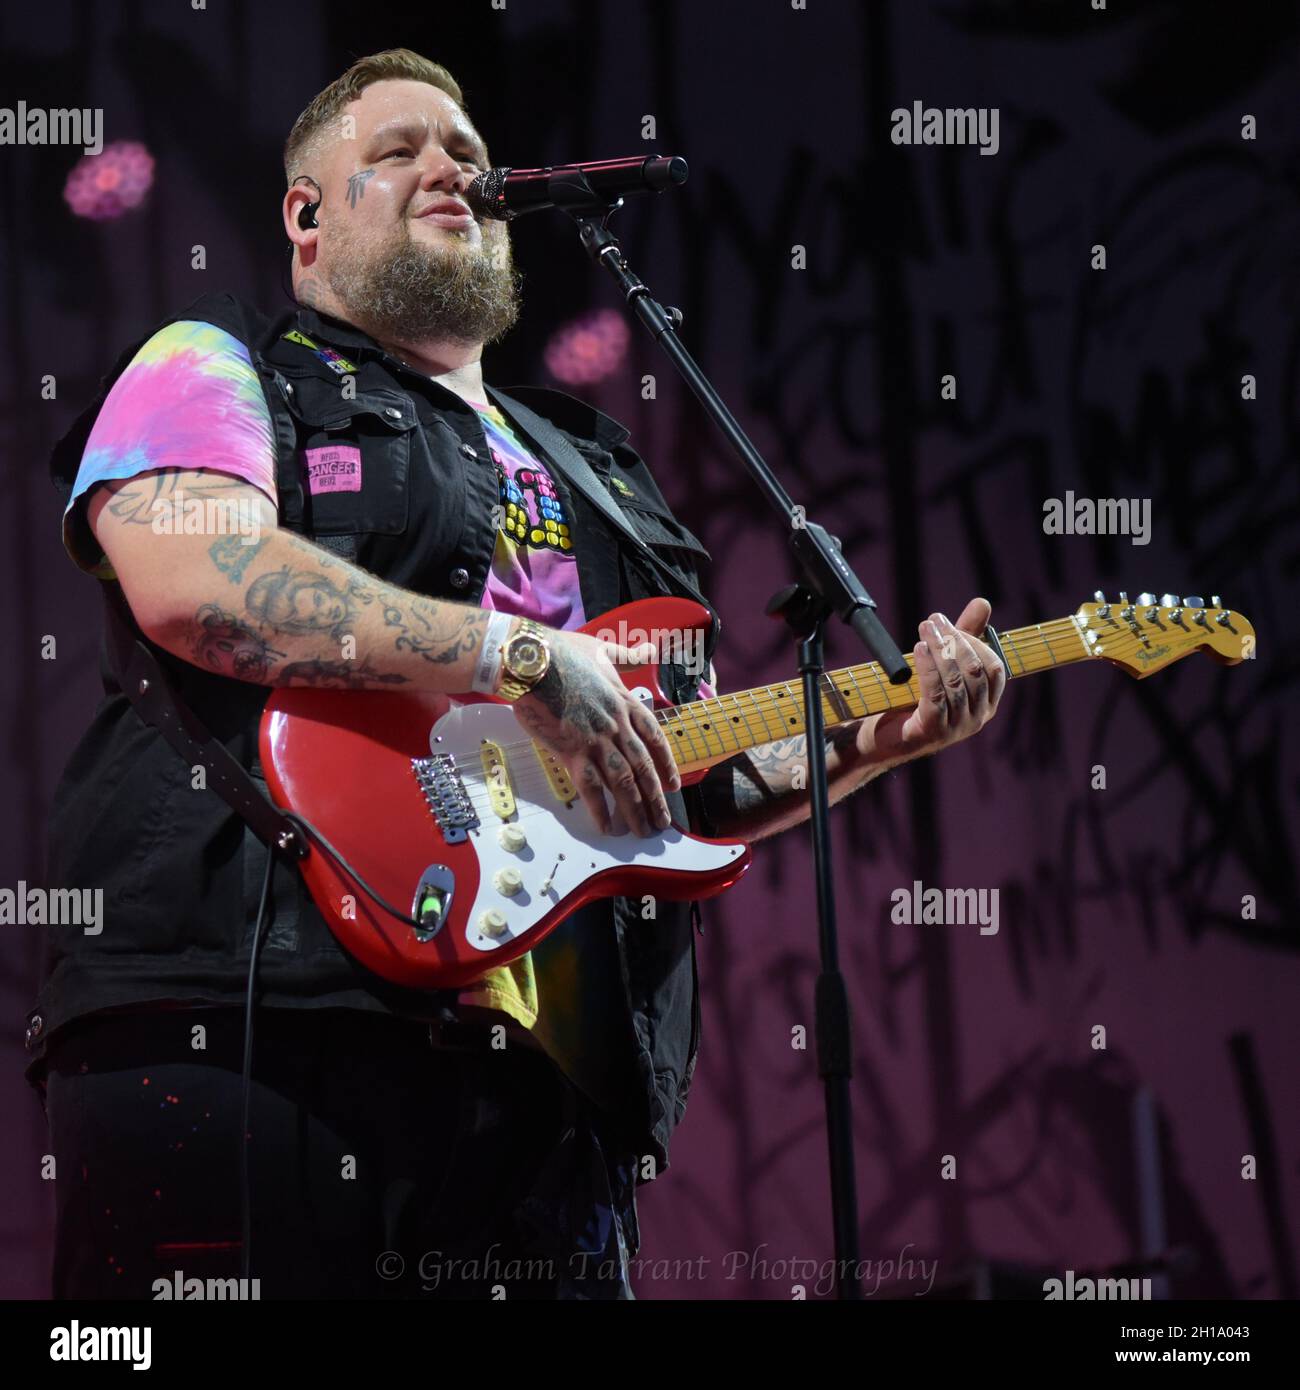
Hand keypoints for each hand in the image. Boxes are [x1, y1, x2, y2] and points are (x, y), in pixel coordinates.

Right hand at [511, 628, 679, 836]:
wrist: (533, 661)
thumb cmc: (564, 653)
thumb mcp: (604, 650)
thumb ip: (630, 656)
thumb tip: (651, 648)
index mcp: (626, 702)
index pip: (655, 739)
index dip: (666, 764)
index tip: (673, 785)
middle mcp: (617, 725)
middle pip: (643, 768)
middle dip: (655, 798)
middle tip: (663, 822)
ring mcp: (597, 740)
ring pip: (623, 782)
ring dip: (636, 810)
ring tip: (643, 831)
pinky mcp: (572, 751)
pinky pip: (592, 787)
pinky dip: (601, 809)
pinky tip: (608, 827)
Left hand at [858, 597, 1005, 765]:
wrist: (884, 739)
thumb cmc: (916, 700)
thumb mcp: (943, 667)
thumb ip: (964, 637)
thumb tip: (983, 603)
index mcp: (987, 703)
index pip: (994, 668)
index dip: (973, 642)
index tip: (948, 624)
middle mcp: (978, 718)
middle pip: (974, 671)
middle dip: (953, 640)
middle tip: (932, 620)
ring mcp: (957, 727)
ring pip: (955, 681)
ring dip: (939, 649)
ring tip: (924, 629)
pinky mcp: (934, 730)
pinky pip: (935, 694)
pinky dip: (928, 668)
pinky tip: (919, 650)